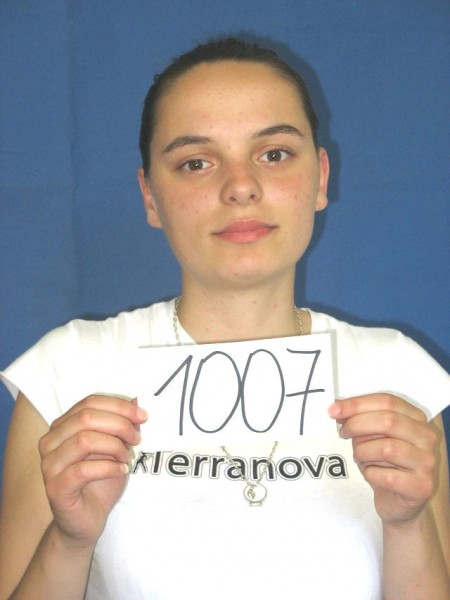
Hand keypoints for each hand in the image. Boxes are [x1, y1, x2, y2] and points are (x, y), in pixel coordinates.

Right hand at [38, 395, 147, 546]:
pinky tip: (121, 471)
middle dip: (119, 424)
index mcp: (63, 426)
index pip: (90, 402)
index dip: (119, 406)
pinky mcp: (55, 487)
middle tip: (137, 438)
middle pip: (86, 417)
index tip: (143, 415)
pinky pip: (83, 470)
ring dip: (114, 446)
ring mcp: (49, 464)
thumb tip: (136, 400)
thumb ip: (122, 424)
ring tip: (126, 457)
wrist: (86, 520)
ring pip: (84, 440)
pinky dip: (109, 468)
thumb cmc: (100, 481)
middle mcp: (50, 441)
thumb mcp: (116, 447)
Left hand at [328, 393, 437, 525]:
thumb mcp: (371, 436)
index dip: (357, 404)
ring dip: (363, 452)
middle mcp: (426, 437)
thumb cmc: (383, 463)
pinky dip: (371, 474)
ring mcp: (427, 462)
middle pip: (388, 421)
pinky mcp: (422, 486)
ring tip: (360, 458)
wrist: (397, 501)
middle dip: (357, 425)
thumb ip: (360, 419)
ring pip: (386, 448)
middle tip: (342, 433)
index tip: (334, 410)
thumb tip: (338, 407)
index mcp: (416, 417)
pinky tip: (371, 474)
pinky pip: (388, 476)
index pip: (387, 401)